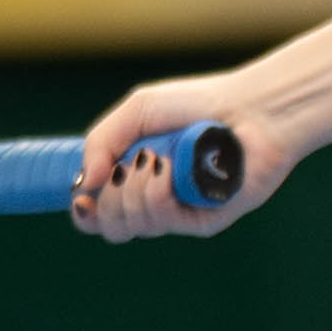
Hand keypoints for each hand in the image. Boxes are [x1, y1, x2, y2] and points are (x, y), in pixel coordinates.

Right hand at [73, 74, 275, 241]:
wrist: (250, 109)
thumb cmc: (198, 104)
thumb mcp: (137, 111)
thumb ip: (100, 143)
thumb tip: (81, 185)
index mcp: (134, 177)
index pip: (97, 213)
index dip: (83, 212)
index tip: (82, 196)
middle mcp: (154, 199)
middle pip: (109, 226)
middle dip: (106, 198)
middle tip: (124, 168)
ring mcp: (179, 213)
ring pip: (132, 225)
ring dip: (132, 189)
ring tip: (156, 159)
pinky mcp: (202, 222)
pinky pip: (162, 219)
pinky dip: (157, 191)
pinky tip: (170, 169)